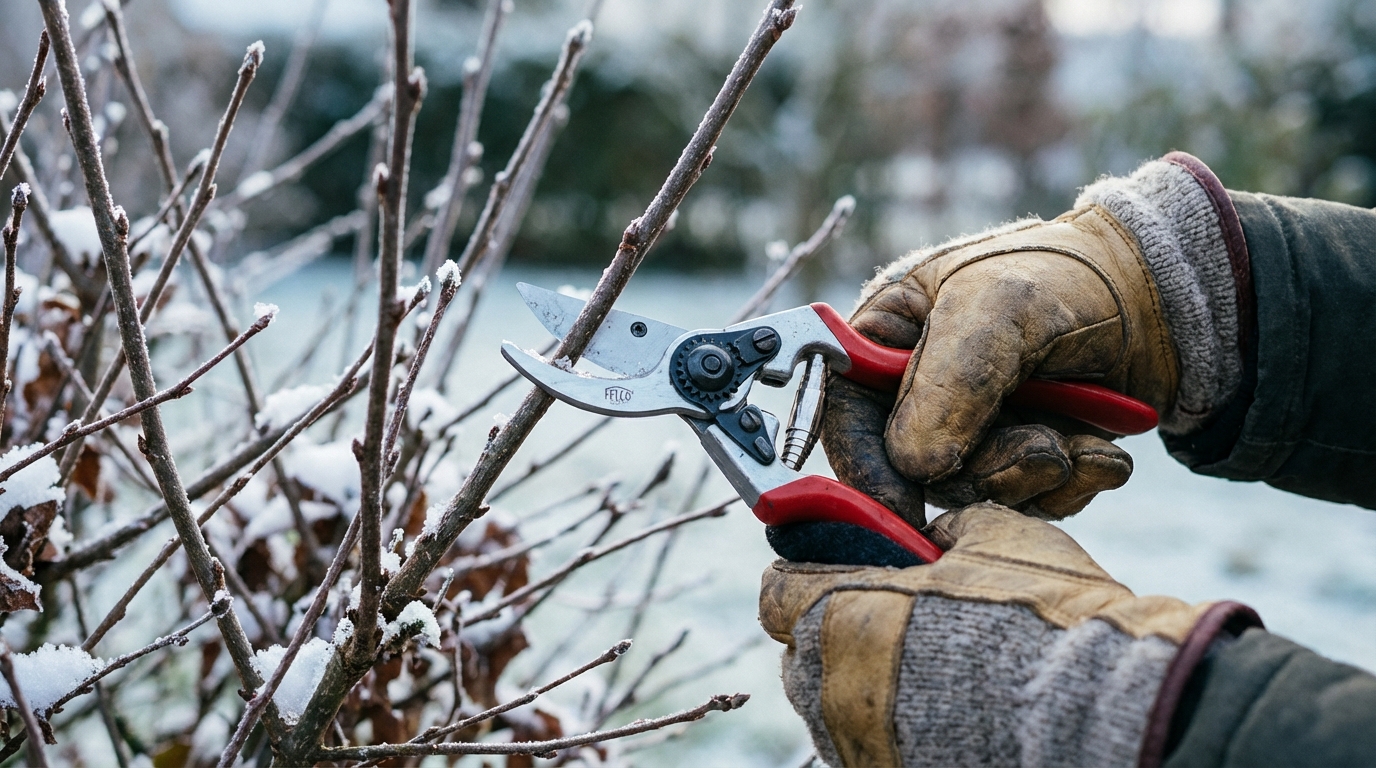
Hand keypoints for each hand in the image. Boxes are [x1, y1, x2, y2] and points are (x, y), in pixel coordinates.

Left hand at [758, 503, 1257, 766]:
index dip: (802, 575)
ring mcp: (856, 742)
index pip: (776, 590)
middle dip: (836, 630)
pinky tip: (942, 712)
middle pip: (802, 651)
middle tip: (895, 621)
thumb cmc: (1044, 618)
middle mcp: (832, 684)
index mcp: (842, 612)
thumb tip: (930, 533)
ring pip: (829, 704)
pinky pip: (865, 745)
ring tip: (927, 672)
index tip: (826, 571)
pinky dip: (889, 728)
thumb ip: (942, 529)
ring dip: (861, 683)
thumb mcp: (995, 536)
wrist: (1098, 711)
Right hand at [822, 206, 1178, 522]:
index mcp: (886, 338)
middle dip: (985, 468)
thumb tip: (913, 466)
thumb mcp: (998, 309)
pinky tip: (1104, 451)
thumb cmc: (1063, 275)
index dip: (864, 465)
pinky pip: (1028, 500)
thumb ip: (949, 384)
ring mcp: (972, 428)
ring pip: (976, 491)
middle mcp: (918, 389)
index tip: (901, 506)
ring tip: (1084, 441)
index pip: (844, 413)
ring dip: (1036, 475)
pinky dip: (1070, 484)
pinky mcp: (1022, 456)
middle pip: (914, 469)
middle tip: (1043, 447)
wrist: (1165, 293)